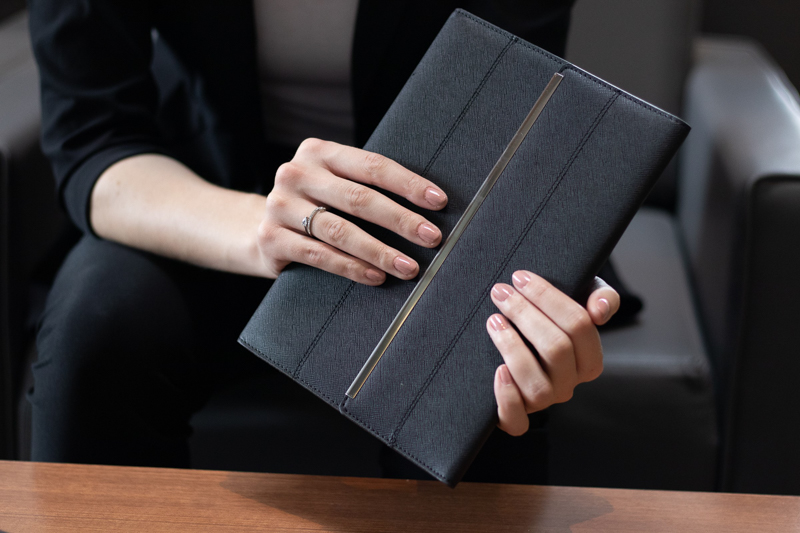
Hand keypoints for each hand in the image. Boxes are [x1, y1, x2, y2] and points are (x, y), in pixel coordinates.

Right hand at [257, 138, 447, 283]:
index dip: (408, 184)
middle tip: (432, 238)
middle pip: (359, 198)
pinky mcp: (271, 238)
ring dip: (380, 251)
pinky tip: (376, 276)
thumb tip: (428, 206)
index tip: (439, 202)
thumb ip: (366, 185)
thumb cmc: (313, 205)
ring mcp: (279, 205)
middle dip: (401, 220)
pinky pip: (319, 255)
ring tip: (409, 267)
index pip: (372, 166)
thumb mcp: (334, 184)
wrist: (257, 228)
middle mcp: (296, 173)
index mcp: (319, 152)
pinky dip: (351, 268)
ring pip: (340, 230)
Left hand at [487, 272, 618, 435]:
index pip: (580, 325)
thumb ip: (600, 295)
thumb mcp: (579, 297)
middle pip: (556, 348)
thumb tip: (600, 310)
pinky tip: (497, 370)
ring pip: (537, 384)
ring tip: (493, 320)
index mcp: (589, 359)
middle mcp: (570, 383)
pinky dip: (507, 398)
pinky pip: (517, 422)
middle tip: (500, 292)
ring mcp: (545, 402)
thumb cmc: (549, 316)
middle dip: (525, 314)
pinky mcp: (516, 417)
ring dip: (512, 348)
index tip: (520, 277)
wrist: (517, 341)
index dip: (549, 298)